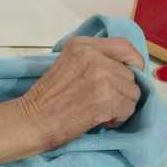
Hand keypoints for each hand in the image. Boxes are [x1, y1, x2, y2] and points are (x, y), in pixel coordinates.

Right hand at [18, 35, 144, 151]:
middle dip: (122, 92)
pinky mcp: (105, 97)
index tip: (131, 76)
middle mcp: (93, 56)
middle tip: (103, 103)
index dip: (134, 63)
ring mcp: (100, 76)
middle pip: (130, 74)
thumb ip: (94, 60)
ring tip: (100, 112)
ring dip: (121, 106)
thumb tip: (126, 70)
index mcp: (82, 45)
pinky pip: (128, 109)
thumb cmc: (46, 100)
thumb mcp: (68, 64)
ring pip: (132, 93)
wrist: (31, 121)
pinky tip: (99, 120)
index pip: (124, 46)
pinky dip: (117, 118)